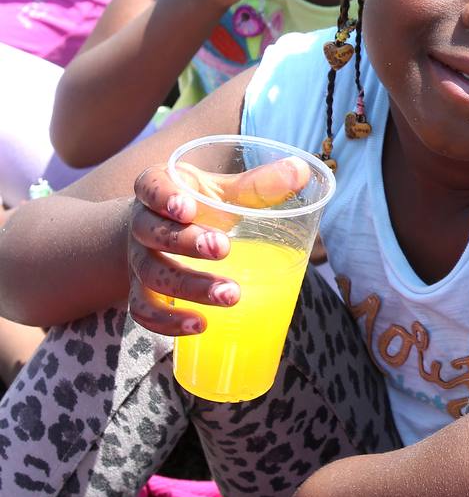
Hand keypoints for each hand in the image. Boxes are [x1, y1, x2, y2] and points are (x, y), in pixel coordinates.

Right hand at [125, 157, 311, 334]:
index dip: (164, 197)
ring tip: (230, 296)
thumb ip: (258, 184)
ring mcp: (138, 259)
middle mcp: (142, 223)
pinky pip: (143, 310)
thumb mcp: (225, 190)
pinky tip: (200, 326)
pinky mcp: (140, 291)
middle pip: (153, 232)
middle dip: (187, 242)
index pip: (151, 187)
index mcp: (159, 187)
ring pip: (152, 273)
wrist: (162, 233)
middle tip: (223, 250)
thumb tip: (302, 170)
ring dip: (189, 286)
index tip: (186, 208)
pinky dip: (167, 321)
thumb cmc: (202, 206)